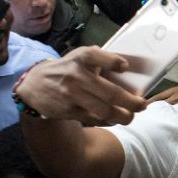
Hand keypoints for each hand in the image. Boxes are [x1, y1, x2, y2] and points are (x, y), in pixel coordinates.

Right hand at [13, 46, 148, 124]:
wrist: (35, 85)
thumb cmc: (68, 69)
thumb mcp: (80, 57)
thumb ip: (101, 59)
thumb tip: (128, 68)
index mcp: (81, 58)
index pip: (96, 56)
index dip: (113, 62)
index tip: (125, 68)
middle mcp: (76, 76)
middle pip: (110, 92)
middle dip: (131, 102)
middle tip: (142, 105)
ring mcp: (71, 95)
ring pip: (104, 111)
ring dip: (122, 117)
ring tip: (130, 117)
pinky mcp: (67, 111)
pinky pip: (93, 119)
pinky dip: (107, 121)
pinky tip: (114, 119)